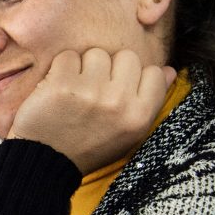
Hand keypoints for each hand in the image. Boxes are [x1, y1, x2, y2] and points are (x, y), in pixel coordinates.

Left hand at [8, 48, 176, 174]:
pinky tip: (58, 88)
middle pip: (127, 56)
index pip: (154, 72)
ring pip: (97, 53)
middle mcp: (119, 102)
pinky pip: (68, 56)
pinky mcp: (62, 85)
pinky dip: (61, 68)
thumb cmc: (89, 146)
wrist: (45, 161)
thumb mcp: (127, 133)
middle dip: (111, 68)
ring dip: (85, 67)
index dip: (135, 77)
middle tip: (95, 88)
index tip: (119, 89)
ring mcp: (91, 92)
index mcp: (139, 116)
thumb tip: (169, 70)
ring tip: (76, 89)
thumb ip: (150, 101)